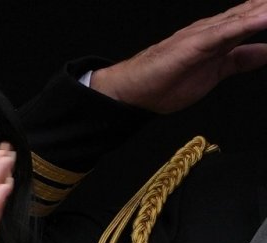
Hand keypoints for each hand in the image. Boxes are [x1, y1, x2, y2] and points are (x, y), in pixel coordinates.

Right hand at [91, 0, 266, 112]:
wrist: (132, 90)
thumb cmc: (164, 81)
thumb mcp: (217, 72)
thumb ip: (241, 60)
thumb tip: (266, 52)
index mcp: (220, 36)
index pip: (254, 18)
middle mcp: (215, 29)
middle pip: (253, 11)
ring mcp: (205, 34)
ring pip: (244, 16)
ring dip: (264, 10)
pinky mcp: (195, 44)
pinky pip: (226, 31)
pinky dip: (248, 22)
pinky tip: (265, 16)